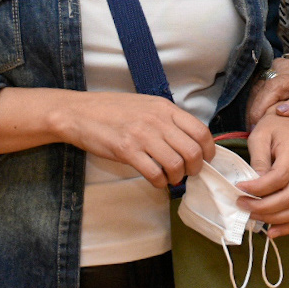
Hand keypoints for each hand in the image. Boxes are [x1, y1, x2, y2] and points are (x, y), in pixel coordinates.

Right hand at [56, 92, 214, 188]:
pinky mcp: (126, 151)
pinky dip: (159, 183)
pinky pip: (154, 173)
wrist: (79, 112)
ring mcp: (142, 135)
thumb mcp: (146, 105)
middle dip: (195, 168)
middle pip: (192, 151)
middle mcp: (157, 120)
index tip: (206, 160)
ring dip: (177, 178)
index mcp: (165, 108)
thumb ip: (167, 119)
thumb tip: (188, 140)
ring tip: (170, 179)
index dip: (209, 150)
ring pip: (175, 165)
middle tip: (188, 174)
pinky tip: (156, 181)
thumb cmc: (112, 110)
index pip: (200, 131)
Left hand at [238, 114, 288, 237]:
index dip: (258, 188)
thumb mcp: (259, 137)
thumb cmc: (271, 128)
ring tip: (253, 217)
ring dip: (275, 218)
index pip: (279, 177)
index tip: (239, 188)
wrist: (287, 123)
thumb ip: (258, 160)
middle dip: (263, 207)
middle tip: (241, 204)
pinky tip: (273, 231)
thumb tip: (254, 184)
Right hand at [248, 57, 288, 168]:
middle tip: (255, 126)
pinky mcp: (277, 69)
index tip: (281, 112)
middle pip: (279, 85)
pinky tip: (252, 116)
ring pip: (266, 83)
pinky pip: (260, 82)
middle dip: (263, 104)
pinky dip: (253, 99)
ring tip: (252, 125)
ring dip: (256, 104)